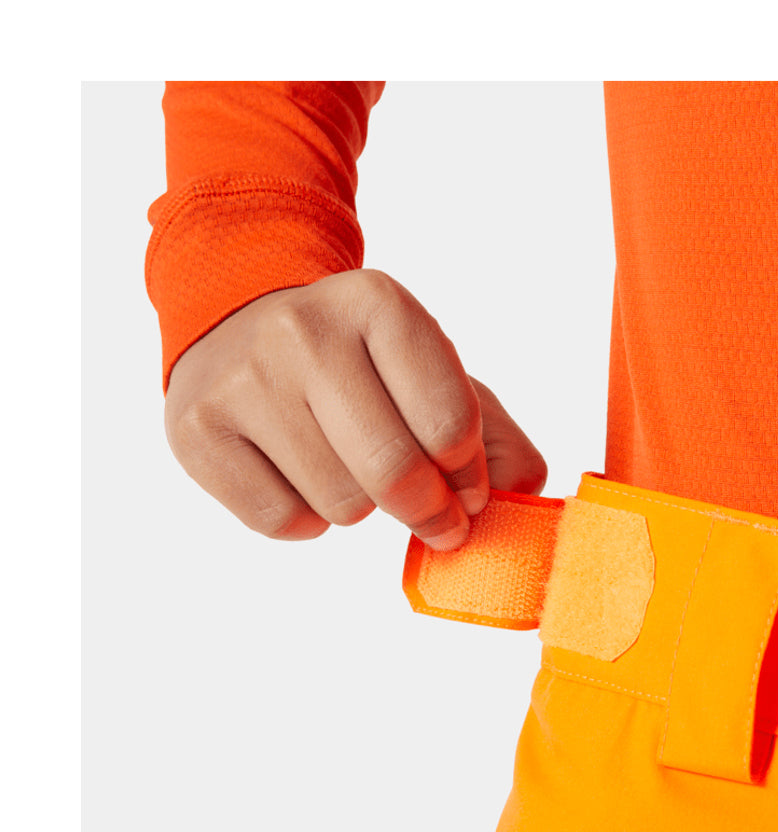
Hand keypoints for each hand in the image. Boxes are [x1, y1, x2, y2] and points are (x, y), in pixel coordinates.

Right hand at [164, 269, 546, 547]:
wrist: (240, 320)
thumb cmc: (357, 363)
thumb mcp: (433, 373)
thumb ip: (495, 436)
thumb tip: (524, 496)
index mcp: (379, 304)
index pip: (451, 424)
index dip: (470, 477)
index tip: (466, 490)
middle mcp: (304, 331)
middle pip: (393, 471)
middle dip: (429, 512)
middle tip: (437, 520)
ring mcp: (242, 379)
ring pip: (339, 505)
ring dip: (360, 507)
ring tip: (347, 467)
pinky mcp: (195, 429)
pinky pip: (281, 522)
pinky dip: (306, 520)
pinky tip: (299, 475)